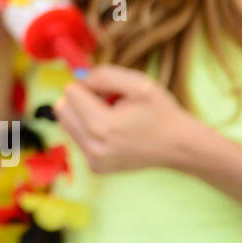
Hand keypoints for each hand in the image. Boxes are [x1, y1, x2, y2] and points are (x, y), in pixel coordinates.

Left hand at [53, 64, 198, 172]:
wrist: (180, 147)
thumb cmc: (161, 112)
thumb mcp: (139, 84)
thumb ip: (103, 75)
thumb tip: (77, 78)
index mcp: (102, 126)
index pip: (70, 93)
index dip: (90, 86)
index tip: (110, 92)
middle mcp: (93, 147)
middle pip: (62, 109)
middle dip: (81, 100)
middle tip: (109, 103)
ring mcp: (93, 160)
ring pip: (67, 124)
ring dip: (84, 115)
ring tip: (113, 118)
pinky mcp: (96, 167)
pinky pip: (78, 138)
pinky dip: (90, 131)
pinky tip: (114, 133)